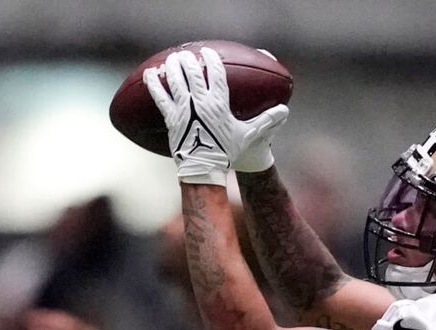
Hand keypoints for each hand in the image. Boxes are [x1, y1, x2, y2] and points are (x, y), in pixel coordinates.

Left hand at [144, 47, 289, 183]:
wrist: (205, 169)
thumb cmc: (228, 153)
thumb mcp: (250, 136)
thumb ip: (267, 121)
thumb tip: (285, 111)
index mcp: (219, 105)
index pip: (216, 74)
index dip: (212, 60)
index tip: (209, 53)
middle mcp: (200, 104)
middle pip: (193, 74)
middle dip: (189, 60)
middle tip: (187, 54)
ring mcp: (183, 110)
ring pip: (175, 81)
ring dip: (173, 66)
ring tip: (173, 58)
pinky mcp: (171, 119)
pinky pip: (159, 97)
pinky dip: (154, 84)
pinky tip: (151, 74)